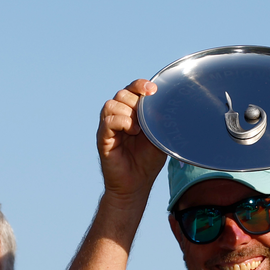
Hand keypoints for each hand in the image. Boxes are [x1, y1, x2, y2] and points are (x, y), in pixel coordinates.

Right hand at [98, 80, 167, 203]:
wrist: (137, 184)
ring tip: (138, 129)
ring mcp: (108, 127)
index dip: (140, 85)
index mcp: (131, 113)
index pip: (131, 89)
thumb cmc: (147, 161)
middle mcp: (118, 117)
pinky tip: (131, 132)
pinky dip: (122, 122)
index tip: (153, 90)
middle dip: (136, 102)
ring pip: (112, 104)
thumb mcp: (159, 136)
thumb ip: (159, 119)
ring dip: (128, 113)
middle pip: (122, 94)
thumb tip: (166, 102)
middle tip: (145, 120)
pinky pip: (108, 120)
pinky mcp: (102, 138)